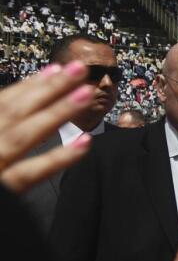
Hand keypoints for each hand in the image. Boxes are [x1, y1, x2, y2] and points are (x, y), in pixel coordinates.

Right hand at [0, 61, 92, 193]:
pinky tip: (83, 145)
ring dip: (56, 112)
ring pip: (24, 135)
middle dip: (48, 89)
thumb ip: (1, 126)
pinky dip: (57, 158)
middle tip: (78, 69)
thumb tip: (18, 108)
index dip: (29, 86)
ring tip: (85, 94)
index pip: (1, 104)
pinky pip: (29, 174)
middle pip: (14, 112)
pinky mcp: (0, 191)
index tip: (55, 70)